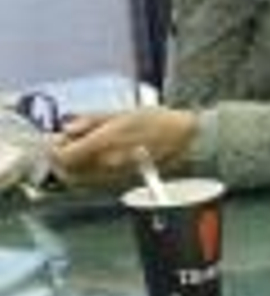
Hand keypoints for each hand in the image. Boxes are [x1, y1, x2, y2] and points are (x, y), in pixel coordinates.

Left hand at [51, 107, 198, 186]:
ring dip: (77, 168)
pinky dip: (91, 173)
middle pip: (69, 171)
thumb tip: (68, 129)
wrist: (186, 140)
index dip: (56, 149)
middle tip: (71, 145)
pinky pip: (98, 182)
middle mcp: (105, 164)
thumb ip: (91, 121)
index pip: (63, 156)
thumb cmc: (157, 120)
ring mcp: (115, 176)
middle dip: (64, 160)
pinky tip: (101, 161)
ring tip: (85, 152)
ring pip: (81, 179)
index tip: (59, 140)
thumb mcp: (122, 112)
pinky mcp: (124, 183)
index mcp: (102, 143)